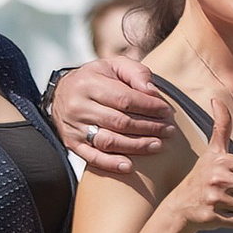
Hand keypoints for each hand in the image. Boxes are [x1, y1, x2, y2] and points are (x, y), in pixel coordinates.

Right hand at [50, 57, 175, 174]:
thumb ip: (136, 73)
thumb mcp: (114, 66)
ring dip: (136, 146)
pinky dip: (111, 163)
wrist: (63, 92)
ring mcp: (73, 126)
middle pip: (119, 122)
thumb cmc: (98, 78)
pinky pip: (91, 157)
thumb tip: (152, 91)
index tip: (166, 111)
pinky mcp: (71, 142)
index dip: (149, 107)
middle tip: (169, 130)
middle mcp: (78, 106)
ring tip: (157, 145)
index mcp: (88, 84)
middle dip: (148, 127)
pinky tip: (129, 167)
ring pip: (108, 141)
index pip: (124, 99)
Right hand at [160, 98, 232, 232]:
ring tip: (227, 201)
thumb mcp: (212, 151)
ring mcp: (215, 199)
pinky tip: (222, 213)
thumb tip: (217, 99)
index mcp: (222, 160)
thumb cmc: (202, 176)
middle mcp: (218, 178)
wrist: (179, 208)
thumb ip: (221, 127)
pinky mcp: (214, 218)